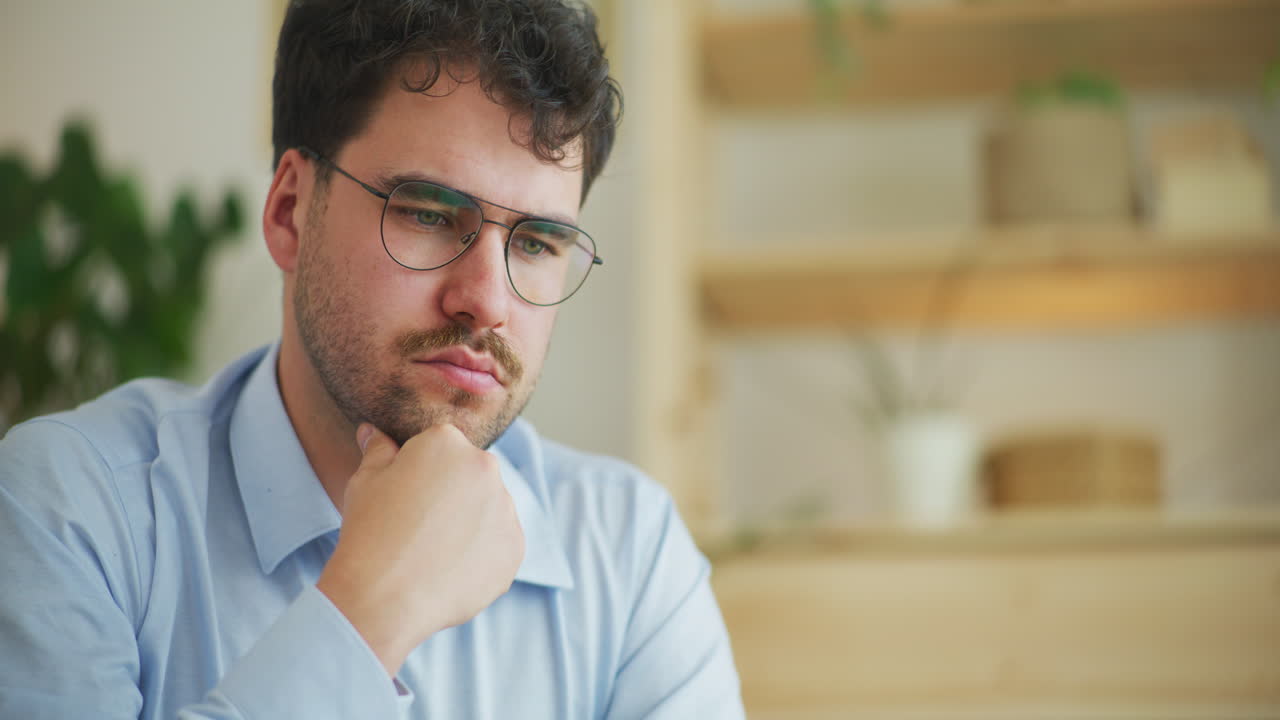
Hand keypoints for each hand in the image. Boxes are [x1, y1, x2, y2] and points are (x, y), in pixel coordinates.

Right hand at [316, 423, 524, 675]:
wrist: (384, 598)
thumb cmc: (369, 533)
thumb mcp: (365, 481)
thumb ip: (378, 450)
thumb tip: (374, 431)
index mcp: (447, 441)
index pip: (440, 448)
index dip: (419, 474)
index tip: (404, 499)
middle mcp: (485, 467)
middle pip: (470, 475)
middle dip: (451, 494)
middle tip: (419, 527)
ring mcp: (505, 508)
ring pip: (488, 509)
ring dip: (470, 523)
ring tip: (434, 552)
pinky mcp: (515, 548)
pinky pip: (500, 544)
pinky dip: (481, 555)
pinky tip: (451, 570)